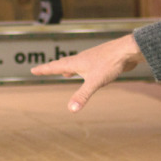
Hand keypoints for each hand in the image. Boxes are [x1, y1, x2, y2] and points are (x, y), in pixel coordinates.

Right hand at [30, 33, 144, 111]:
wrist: (127, 50)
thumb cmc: (110, 63)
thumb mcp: (95, 82)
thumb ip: (82, 96)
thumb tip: (71, 110)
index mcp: (76, 63)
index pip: (55, 67)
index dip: (44, 70)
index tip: (33, 70)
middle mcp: (82, 59)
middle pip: (63, 64)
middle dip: (52, 68)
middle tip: (44, 69)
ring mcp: (92, 59)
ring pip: (76, 63)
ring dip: (67, 68)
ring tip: (64, 72)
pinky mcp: (102, 61)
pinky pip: (87, 65)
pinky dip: (81, 68)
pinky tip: (88, 71)